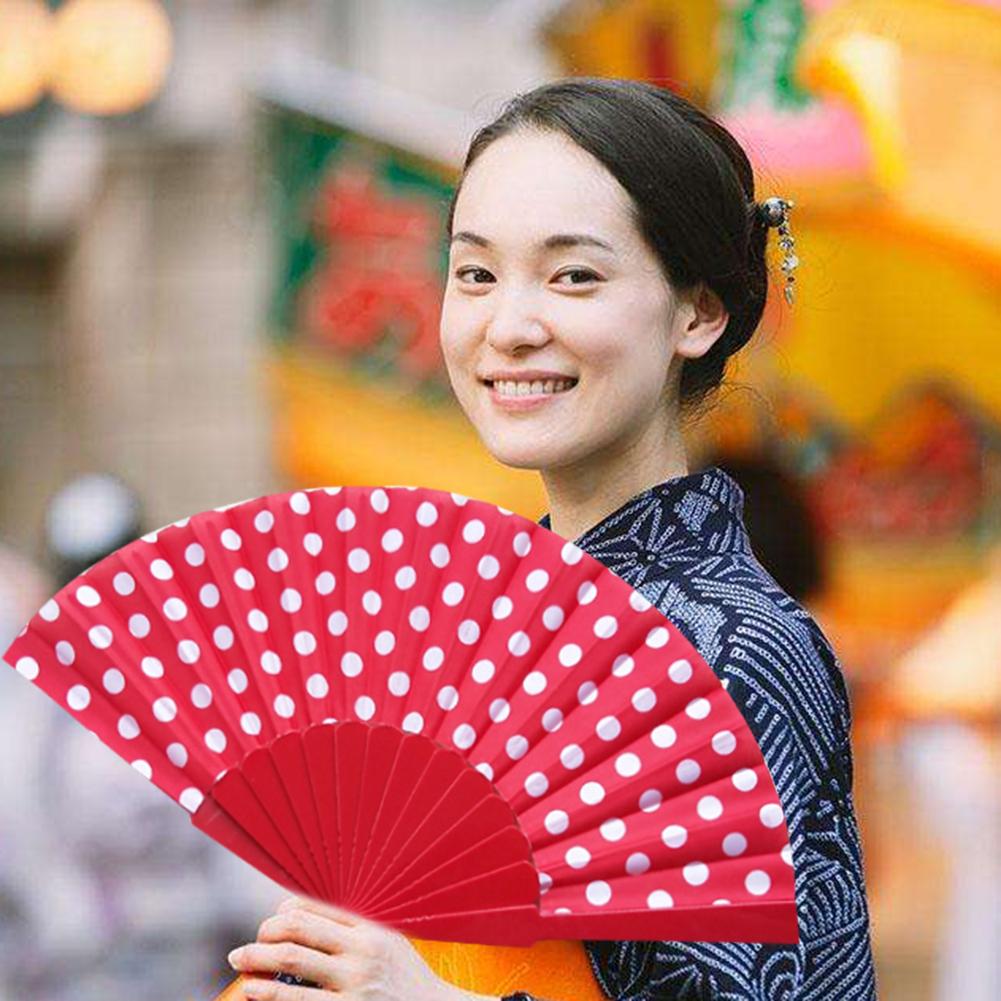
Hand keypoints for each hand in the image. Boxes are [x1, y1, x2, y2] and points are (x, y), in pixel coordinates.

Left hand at [227, 894, 494, 1000]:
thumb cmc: (405, 980)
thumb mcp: (388, 943)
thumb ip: (353, 928)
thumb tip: (300, 914)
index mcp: (369, 930)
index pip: (314, 910)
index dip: (282, 915)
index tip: (269, 925)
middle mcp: (361, 953)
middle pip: (299, 933)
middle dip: (263, 937)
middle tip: (242, 949)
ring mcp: (354, 986)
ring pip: (294, 964)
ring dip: (259, 962)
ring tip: (240, 962)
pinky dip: (271, 996)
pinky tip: (256, 993)